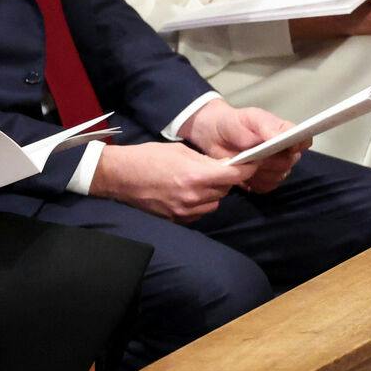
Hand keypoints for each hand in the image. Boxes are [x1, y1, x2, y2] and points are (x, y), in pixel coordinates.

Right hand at [90, 141, 252, 222]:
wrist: (119, 176)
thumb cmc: (147, 157)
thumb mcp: (179, 151)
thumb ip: (204, 160)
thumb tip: (224, 165)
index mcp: (195, 175)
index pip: (233, 176)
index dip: (245, 169)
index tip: (251, 164)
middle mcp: (193, 196)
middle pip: (225, 190)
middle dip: (225, 179)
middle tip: (217, 170)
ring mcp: (185, 210)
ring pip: (215, 203)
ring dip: (213, 193)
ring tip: (199, 182)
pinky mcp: (177, 219)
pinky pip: (200, 212)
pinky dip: (200, 203)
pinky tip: (188, 193)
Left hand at [182, 101, 301, 192]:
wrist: (213, 136)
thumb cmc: (233, 123)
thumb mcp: (249, 118)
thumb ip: (268, 125)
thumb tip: (285, 136)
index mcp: (285, 133)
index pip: (304, 141)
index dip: (298, 145)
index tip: (285, 147)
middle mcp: (285, 152)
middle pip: (289, 162)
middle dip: (270, 160)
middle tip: (253, 153)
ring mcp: (274, 168)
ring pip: (278, 177)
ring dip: (261, 172)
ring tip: (244, 161)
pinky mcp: (263, 181)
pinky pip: (266, 187)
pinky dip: (254, 182)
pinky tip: (243, 173)